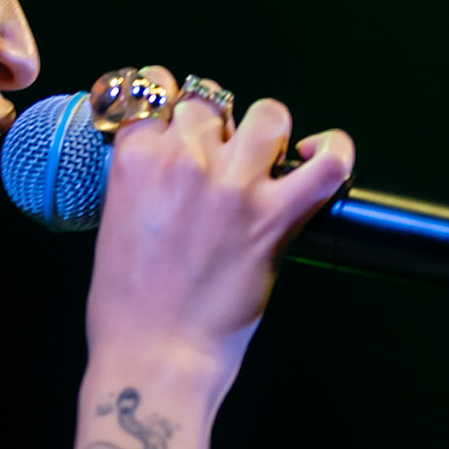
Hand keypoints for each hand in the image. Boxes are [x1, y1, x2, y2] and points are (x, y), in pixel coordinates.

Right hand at [85, 66, 354, 380]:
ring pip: (266, 116)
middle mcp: (185, 161)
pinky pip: (328, 164)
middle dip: (216, 128)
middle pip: (209, 104)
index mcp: (135, 159)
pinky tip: (319, 155)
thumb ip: (143, 176)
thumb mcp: (114, 220)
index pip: (154, 93)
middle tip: (217, 164)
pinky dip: (333, 150)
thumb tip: (172, 156)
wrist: (155, 355)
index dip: (171, 109)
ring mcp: (234, 187)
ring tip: (263, 162)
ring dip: (266, 134)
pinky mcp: (275, 219)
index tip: (179, 125)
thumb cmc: (127, 306)